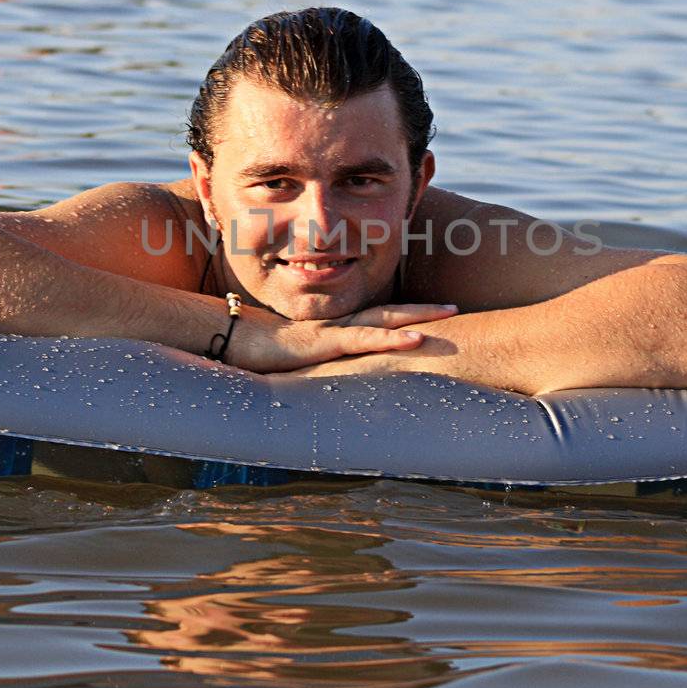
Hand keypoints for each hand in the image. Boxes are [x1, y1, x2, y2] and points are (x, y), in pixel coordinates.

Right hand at [225, 302, 456, 373]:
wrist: (232, 341)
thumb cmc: (259, 353)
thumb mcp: (296, 361)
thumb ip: (315, 364)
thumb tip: (327, 380)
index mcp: (334, 329)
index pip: (376, 318)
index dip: (403, 315)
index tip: (431, 315)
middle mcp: (339, 326)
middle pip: (389, 312)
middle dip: (423, 310)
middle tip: (454, 308)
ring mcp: (335, 332)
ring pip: (385, 320)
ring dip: (419, 316)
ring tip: (448, 314)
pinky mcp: (326, 343)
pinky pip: (366, 339)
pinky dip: (394, 338)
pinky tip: (418, 339)